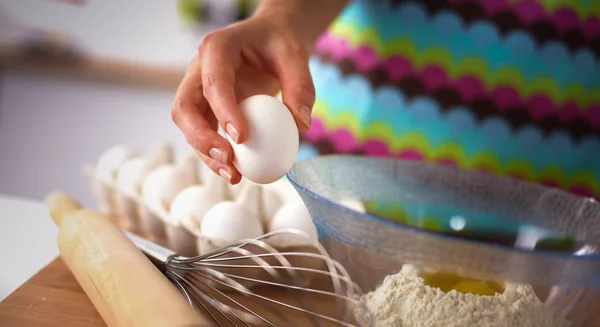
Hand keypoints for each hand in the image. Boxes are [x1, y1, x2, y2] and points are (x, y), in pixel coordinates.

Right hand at [171, 15, 315, 183]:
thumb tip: (301, 123)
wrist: (272, 38)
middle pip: (184, 106)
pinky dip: (216, 154)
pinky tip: (236, 172)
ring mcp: (198, 89)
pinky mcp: (206, 107)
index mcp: (217, 48)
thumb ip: (301, 86)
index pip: (213, 82)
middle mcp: (199, 69)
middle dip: (200, 137)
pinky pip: (204, 133)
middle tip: (227, 160)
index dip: (223, 110)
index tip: (242, 137)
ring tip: (233, 175)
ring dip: (206, 153)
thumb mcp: (296, 56)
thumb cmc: (280, 43)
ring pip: (188, 125)